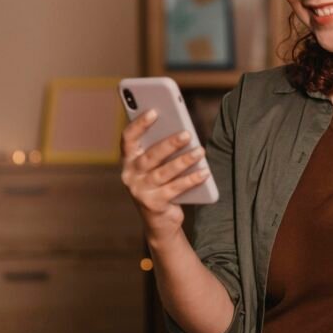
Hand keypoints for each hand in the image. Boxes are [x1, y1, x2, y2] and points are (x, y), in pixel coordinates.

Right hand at [119, 110, 210, 245]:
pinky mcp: (153, 204)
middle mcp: (130, 175)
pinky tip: (204, 172)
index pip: (128, 138)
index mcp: (128, 160)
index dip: (139, 124)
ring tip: (200, 151)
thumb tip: (182, 131)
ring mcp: (140, 191)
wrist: (159, 221)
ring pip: (163, 172)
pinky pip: (175, 189)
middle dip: (169, 144)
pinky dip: (191, 179)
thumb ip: (161, 148)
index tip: (154, 111)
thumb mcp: (157, 165)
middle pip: (150, 156)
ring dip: (183, 161)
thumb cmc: (161, 184)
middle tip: (187, 133)